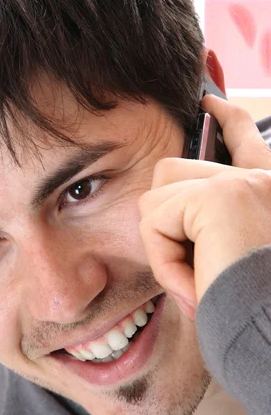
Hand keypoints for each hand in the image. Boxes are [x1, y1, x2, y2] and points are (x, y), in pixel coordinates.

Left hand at [138, 95, 270, 319]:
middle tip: (190, 264)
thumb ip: (213, 225)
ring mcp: (242, 183)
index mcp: (270, 189)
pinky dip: (164, 260)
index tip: (209, 103)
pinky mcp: (217, 198)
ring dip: (165, 245)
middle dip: (164, 218)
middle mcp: (263, 179)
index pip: (246, 138)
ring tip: (198, 280)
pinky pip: (156, 221)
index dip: (226, 119)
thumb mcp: (237, 257)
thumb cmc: (257, 310)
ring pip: (158, 195)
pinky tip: (194, 285)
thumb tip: (172, 209)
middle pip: (173, 169)